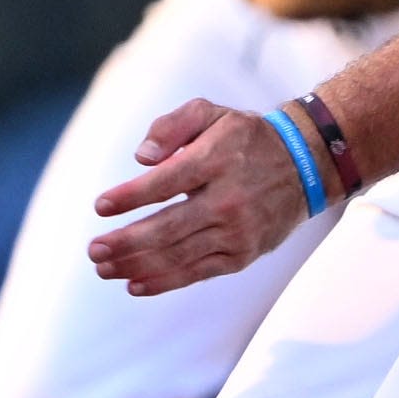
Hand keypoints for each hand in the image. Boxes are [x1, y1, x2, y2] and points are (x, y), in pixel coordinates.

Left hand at [85, 100, 312, 295]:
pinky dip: (165, 282)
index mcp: (217, 159)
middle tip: (94, 249)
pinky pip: (198, 273)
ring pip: (179, 255)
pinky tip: (135, 284)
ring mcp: (238, 231)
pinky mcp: (243, 254)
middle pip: (168, 227)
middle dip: (125, 242)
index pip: (165, 183)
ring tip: (103, 268)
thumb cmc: (243, 138)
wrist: (304, 164)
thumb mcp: (208, 113)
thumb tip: (141, 158)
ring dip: (136, 265)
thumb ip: (171, 126)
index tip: (100, 206)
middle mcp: (228, 198)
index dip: (130, 197)